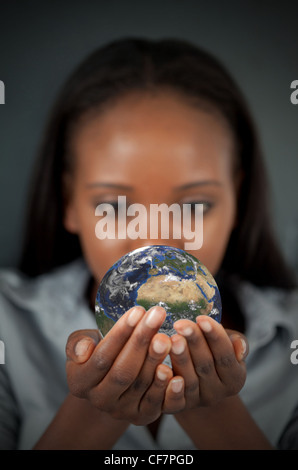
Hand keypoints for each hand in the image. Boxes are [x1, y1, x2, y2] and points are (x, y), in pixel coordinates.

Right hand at [65, 306, 183, 424]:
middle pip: (123, 371)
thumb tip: (84, 349)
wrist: (111, 379)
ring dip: (155, 359)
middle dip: (141, 341)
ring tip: (166, 337)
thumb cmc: (98, 351)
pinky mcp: (142, 417)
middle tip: (158, 315)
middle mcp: (99, 400)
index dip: (120, 334)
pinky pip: (155, 403)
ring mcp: (121, 411)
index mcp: (80, 382)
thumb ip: (77, 343)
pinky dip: (165, 388)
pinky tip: (175, 371)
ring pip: (140, 385)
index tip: (137, 311)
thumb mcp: (83, 343)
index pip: (101, 357)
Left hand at [167, 316, 247, 410]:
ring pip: (189, 380)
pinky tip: (160, 368)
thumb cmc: (212, 351)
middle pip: (206, 365)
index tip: (202, 318)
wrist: (195, 378)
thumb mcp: (228, 344)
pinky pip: (174, 401)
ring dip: (180, 359)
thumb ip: (237, 342)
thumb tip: (239, 346)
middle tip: (181, 324)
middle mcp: (217, 393)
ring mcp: (197, 402)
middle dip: (193, 342)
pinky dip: (168, 387)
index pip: (225, 356)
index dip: (214, 337)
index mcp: (234, 378)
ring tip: (170, 338)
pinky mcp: (178, 408)